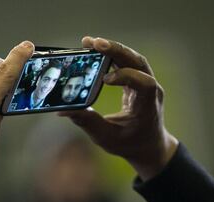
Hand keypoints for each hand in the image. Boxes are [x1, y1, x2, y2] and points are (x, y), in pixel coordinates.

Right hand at [59, 37, 177, 180]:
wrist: (148, 146)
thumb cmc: (129, 144)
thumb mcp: (107, 138)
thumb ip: (87, 123)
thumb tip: (62, 110)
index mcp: (147, 106)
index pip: (144, 83)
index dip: (126, 77)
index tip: (105, 79)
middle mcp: (151, 91)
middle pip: (137, 63)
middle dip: (115, 51)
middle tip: (92, 43)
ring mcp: (146, 83)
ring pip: (133, 59)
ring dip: (112, 49)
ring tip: (90, 43)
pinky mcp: (138, 80)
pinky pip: (127, 63)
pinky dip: (112, 55)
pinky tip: (95, 51)